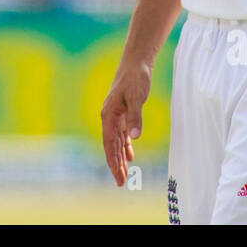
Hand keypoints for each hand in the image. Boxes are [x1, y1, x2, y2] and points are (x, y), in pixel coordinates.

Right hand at [100, 61, 151, 185]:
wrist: (135, 62)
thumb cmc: (135, 78)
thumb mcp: (137, 97)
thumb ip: (135, 117)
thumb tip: (135, 137)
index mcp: (108, 115)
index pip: (109, 144)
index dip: (113, 162)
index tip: (118, 177)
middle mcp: (109, 117)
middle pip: (111, 146)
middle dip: (116, 165)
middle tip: (121, 183)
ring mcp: (116, 115)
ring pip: (116, 142)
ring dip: (120, 158)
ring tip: (124, 174)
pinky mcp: (123, 112)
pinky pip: (122, 134)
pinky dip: (125, 145)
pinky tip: (130, 155)